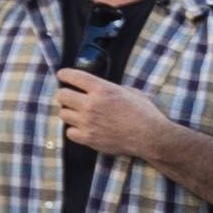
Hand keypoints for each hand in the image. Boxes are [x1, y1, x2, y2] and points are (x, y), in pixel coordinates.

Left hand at [49, 68, 177, 164]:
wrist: (150, 137)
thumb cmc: (145, 113)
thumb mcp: (131, 92)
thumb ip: (112, 89)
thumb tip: (103, 90)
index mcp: (102, 89)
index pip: (73, 76)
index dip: (64, 74)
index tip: (62, 75)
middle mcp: (91, 104)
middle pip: (62, 96)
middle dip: (64, 95)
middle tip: (69, 97)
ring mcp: (88, 122)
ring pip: (63, 114)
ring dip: (69, 113)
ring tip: (77, 114)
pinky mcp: (88, 138)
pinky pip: (69, 132)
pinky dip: (74, 130)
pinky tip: (83, 128)